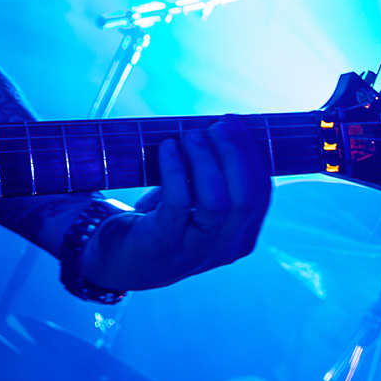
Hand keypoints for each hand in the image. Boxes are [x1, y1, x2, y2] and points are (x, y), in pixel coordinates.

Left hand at [71, 117, 270, 292]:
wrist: (120, 259)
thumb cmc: (162, 221)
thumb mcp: (195, 201)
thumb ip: (212, 174)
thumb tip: (222, 126)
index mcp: (241, 235)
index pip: (260, 193)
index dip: (251, 153)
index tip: (234, 122)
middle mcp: (224, 247)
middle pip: (246, 198)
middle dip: (235, 154)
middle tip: (217, 125)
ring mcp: (194, 251)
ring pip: (216, 204)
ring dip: (206, 161)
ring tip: (191, 135)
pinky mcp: (161, 245)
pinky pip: (177, 205)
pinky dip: (174, 171)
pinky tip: (168, 148)